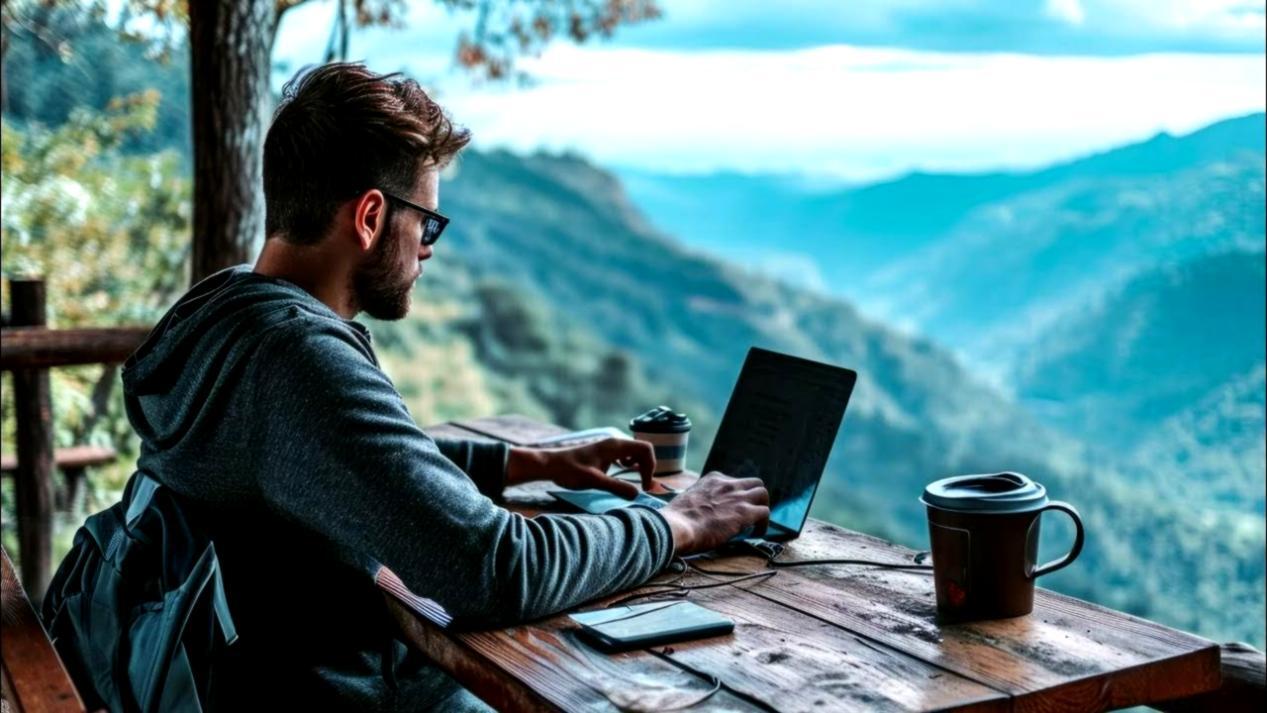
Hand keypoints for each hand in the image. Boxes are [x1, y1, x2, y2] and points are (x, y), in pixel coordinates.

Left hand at [506, 438, 655, 498]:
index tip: (643, 485)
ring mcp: (609, 447)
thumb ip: (616, 487)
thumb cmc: (570, 471)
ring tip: (635, 480)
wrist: (550, 465)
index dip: (650, 467)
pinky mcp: (604, 453)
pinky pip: (625, 455)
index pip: (646, 449)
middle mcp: (614, 443)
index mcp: (615, 446)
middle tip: (642, 486)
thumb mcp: (594, 481)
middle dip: (647, 467)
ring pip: (634, 452)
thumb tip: (637, 495)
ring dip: (639, 465)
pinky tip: (622, 472)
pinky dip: (630, 464)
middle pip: (642, 450)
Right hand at [658, 472, 769, 554]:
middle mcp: (728, 484)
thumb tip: (701, 511)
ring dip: (762, 506)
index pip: (732, 481)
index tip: (732, 506)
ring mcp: (737, 497)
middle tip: (751, 510)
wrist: (677, 526)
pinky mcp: (744, 513)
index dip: (735, 494)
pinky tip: (756, 532)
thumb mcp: (688, 499)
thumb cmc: (677, 518)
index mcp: (713, 479)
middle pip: (753, 482)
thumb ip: (700, 499)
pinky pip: (765, 512)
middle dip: (754, 495)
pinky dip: (763, 523)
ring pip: (762, 493)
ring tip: (757, 521)